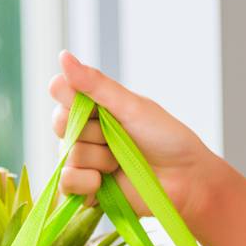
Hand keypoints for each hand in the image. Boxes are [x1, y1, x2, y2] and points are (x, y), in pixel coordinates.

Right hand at [50, 51, 221, 223]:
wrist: (185, 180)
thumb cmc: (166, 139)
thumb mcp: (132, 106)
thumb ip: (96, 85)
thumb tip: (63, 56)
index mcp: (95, 105)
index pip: (60, 90)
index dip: (72, 98)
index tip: (99, 108)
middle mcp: (84, 130)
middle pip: (60, 123)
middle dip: (92, 132)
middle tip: (119, 138)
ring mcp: (84, 160)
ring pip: (68, 154)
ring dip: (99, 159)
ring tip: (121, 162)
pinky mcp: (85, 189)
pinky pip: (66, 183)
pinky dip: (86, 182)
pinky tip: (106, 181)